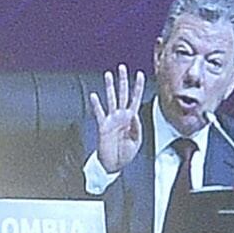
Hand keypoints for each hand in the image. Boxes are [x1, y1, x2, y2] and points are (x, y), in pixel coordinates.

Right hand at [86, 64, 146, 179]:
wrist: (113, 165)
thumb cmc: (125, 154)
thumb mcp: (137, 141)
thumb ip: (137, 127)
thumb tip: (134, 115)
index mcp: (131, 118)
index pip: (135, 98)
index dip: (138, 87)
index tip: (139, 74)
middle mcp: (121, 116)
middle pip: (123, 94)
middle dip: (123, 81)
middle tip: (122, 67)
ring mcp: (111, 119)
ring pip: (111, 99)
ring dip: (110, 87)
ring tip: (108, 75)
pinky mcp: (103, 125)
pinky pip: (99, 113)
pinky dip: (96, 104)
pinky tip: (94, 96)